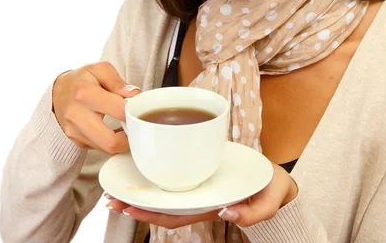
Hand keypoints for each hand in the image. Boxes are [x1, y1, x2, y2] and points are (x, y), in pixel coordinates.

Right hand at [52, 61, 140, 154]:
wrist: (58, 91)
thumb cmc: (82, 79)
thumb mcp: (100, 70)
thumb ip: (119, 82)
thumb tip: (134, 95)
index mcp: (84, 93)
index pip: (119, 111)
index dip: (135, 112)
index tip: (140, 109)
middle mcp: (76, 115)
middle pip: (111, 141)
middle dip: (131, 137)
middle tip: (138, 127)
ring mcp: (74, 131)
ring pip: (106, 148)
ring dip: (122, 141)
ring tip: (127, 126)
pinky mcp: (76, 141)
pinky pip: (100, 148)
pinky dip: (111, 142)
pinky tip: (114, 130)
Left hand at [105, 163, 297, 228]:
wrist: (275, 180)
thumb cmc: (271, 189)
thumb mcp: (270, 201)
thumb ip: (254, 213)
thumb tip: (227, 214)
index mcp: (211, 207)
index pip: (174, 216)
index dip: (149, 215)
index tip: (128, 208)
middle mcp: (199, 200)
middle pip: (162, 208)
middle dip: (136, 206)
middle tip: (110, 199)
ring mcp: (199, 188)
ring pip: (164, 196)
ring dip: (141, 194)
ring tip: (117, 189)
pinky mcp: (200, 175)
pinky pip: (174, 180)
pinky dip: (156, 178)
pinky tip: (142, 169)